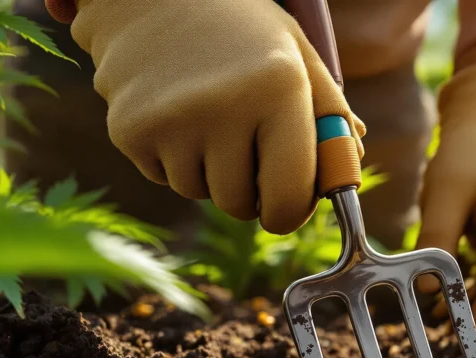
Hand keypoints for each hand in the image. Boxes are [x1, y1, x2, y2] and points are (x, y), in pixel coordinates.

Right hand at [71, 0, 364, 233]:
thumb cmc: (238, 27)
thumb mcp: (295, 52)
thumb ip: (328, 112)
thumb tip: (346, 170)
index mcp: (278, 88)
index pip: (290, 195)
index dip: (291, 210)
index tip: (288, 207)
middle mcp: (224, 106)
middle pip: (241, 204)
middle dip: (249, 191)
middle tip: (248, 153)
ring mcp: (171, 121)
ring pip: (200, 193)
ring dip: (209, 173)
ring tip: (208, 119)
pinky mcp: (129, 131)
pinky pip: (164, 178)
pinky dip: (174, 159)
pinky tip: (176, 115)